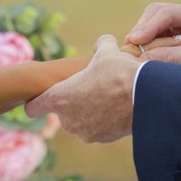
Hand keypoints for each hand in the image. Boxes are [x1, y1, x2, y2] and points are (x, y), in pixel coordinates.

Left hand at [26, 35, 141, 142]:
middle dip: (73, 102)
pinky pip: (98, 128)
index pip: (33, 108)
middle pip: (62, 112)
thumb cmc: (119, 73)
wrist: (146, 98)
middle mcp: (68, 120)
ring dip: (89, 111)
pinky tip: (118, 107)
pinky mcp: (102, 139)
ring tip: (108, 95)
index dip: (35, 102)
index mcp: (59, 98)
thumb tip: (104, 42)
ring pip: (82, 120)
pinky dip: (104, 120)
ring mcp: (85, 132)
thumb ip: (100, 45)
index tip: (38, 98)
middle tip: (90, 87)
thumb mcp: (107, 52)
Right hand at [125, 0, 180, 72]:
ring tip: (138, 56)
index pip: (167, 13)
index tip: (134, 41)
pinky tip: (147, 58)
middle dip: (142, 31)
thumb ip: (170, 58)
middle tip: (130, 49)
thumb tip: (141, 60)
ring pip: (155, 25)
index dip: (147, 27)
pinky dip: (151, 47)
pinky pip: (159, 37)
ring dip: (146, 40)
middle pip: (156, 14)